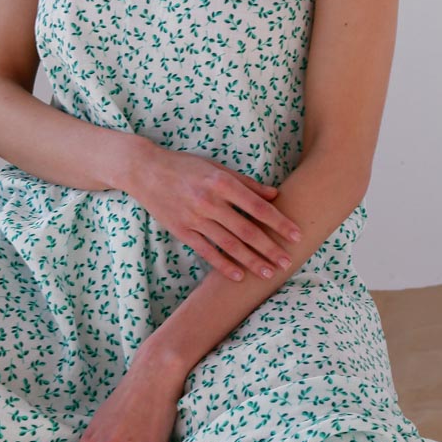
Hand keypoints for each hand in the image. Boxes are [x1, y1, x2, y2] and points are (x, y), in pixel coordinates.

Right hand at [129, 146, 302, 282]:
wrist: (145, 170)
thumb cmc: (186, 166)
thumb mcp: (217, 167)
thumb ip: (246, 183)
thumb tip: (275, 196)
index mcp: (222, 182)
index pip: (258, 207)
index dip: (279, 223)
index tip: (296, 235)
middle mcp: (210, 201)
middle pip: (247, 230)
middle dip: (270, 248)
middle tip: (288, 262)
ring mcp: (194, 218)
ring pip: (229, 245)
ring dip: (251, 260)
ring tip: (269, 272)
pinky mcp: (181, 230)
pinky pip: (206, 252)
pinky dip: (223, 265)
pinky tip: (239, 275)